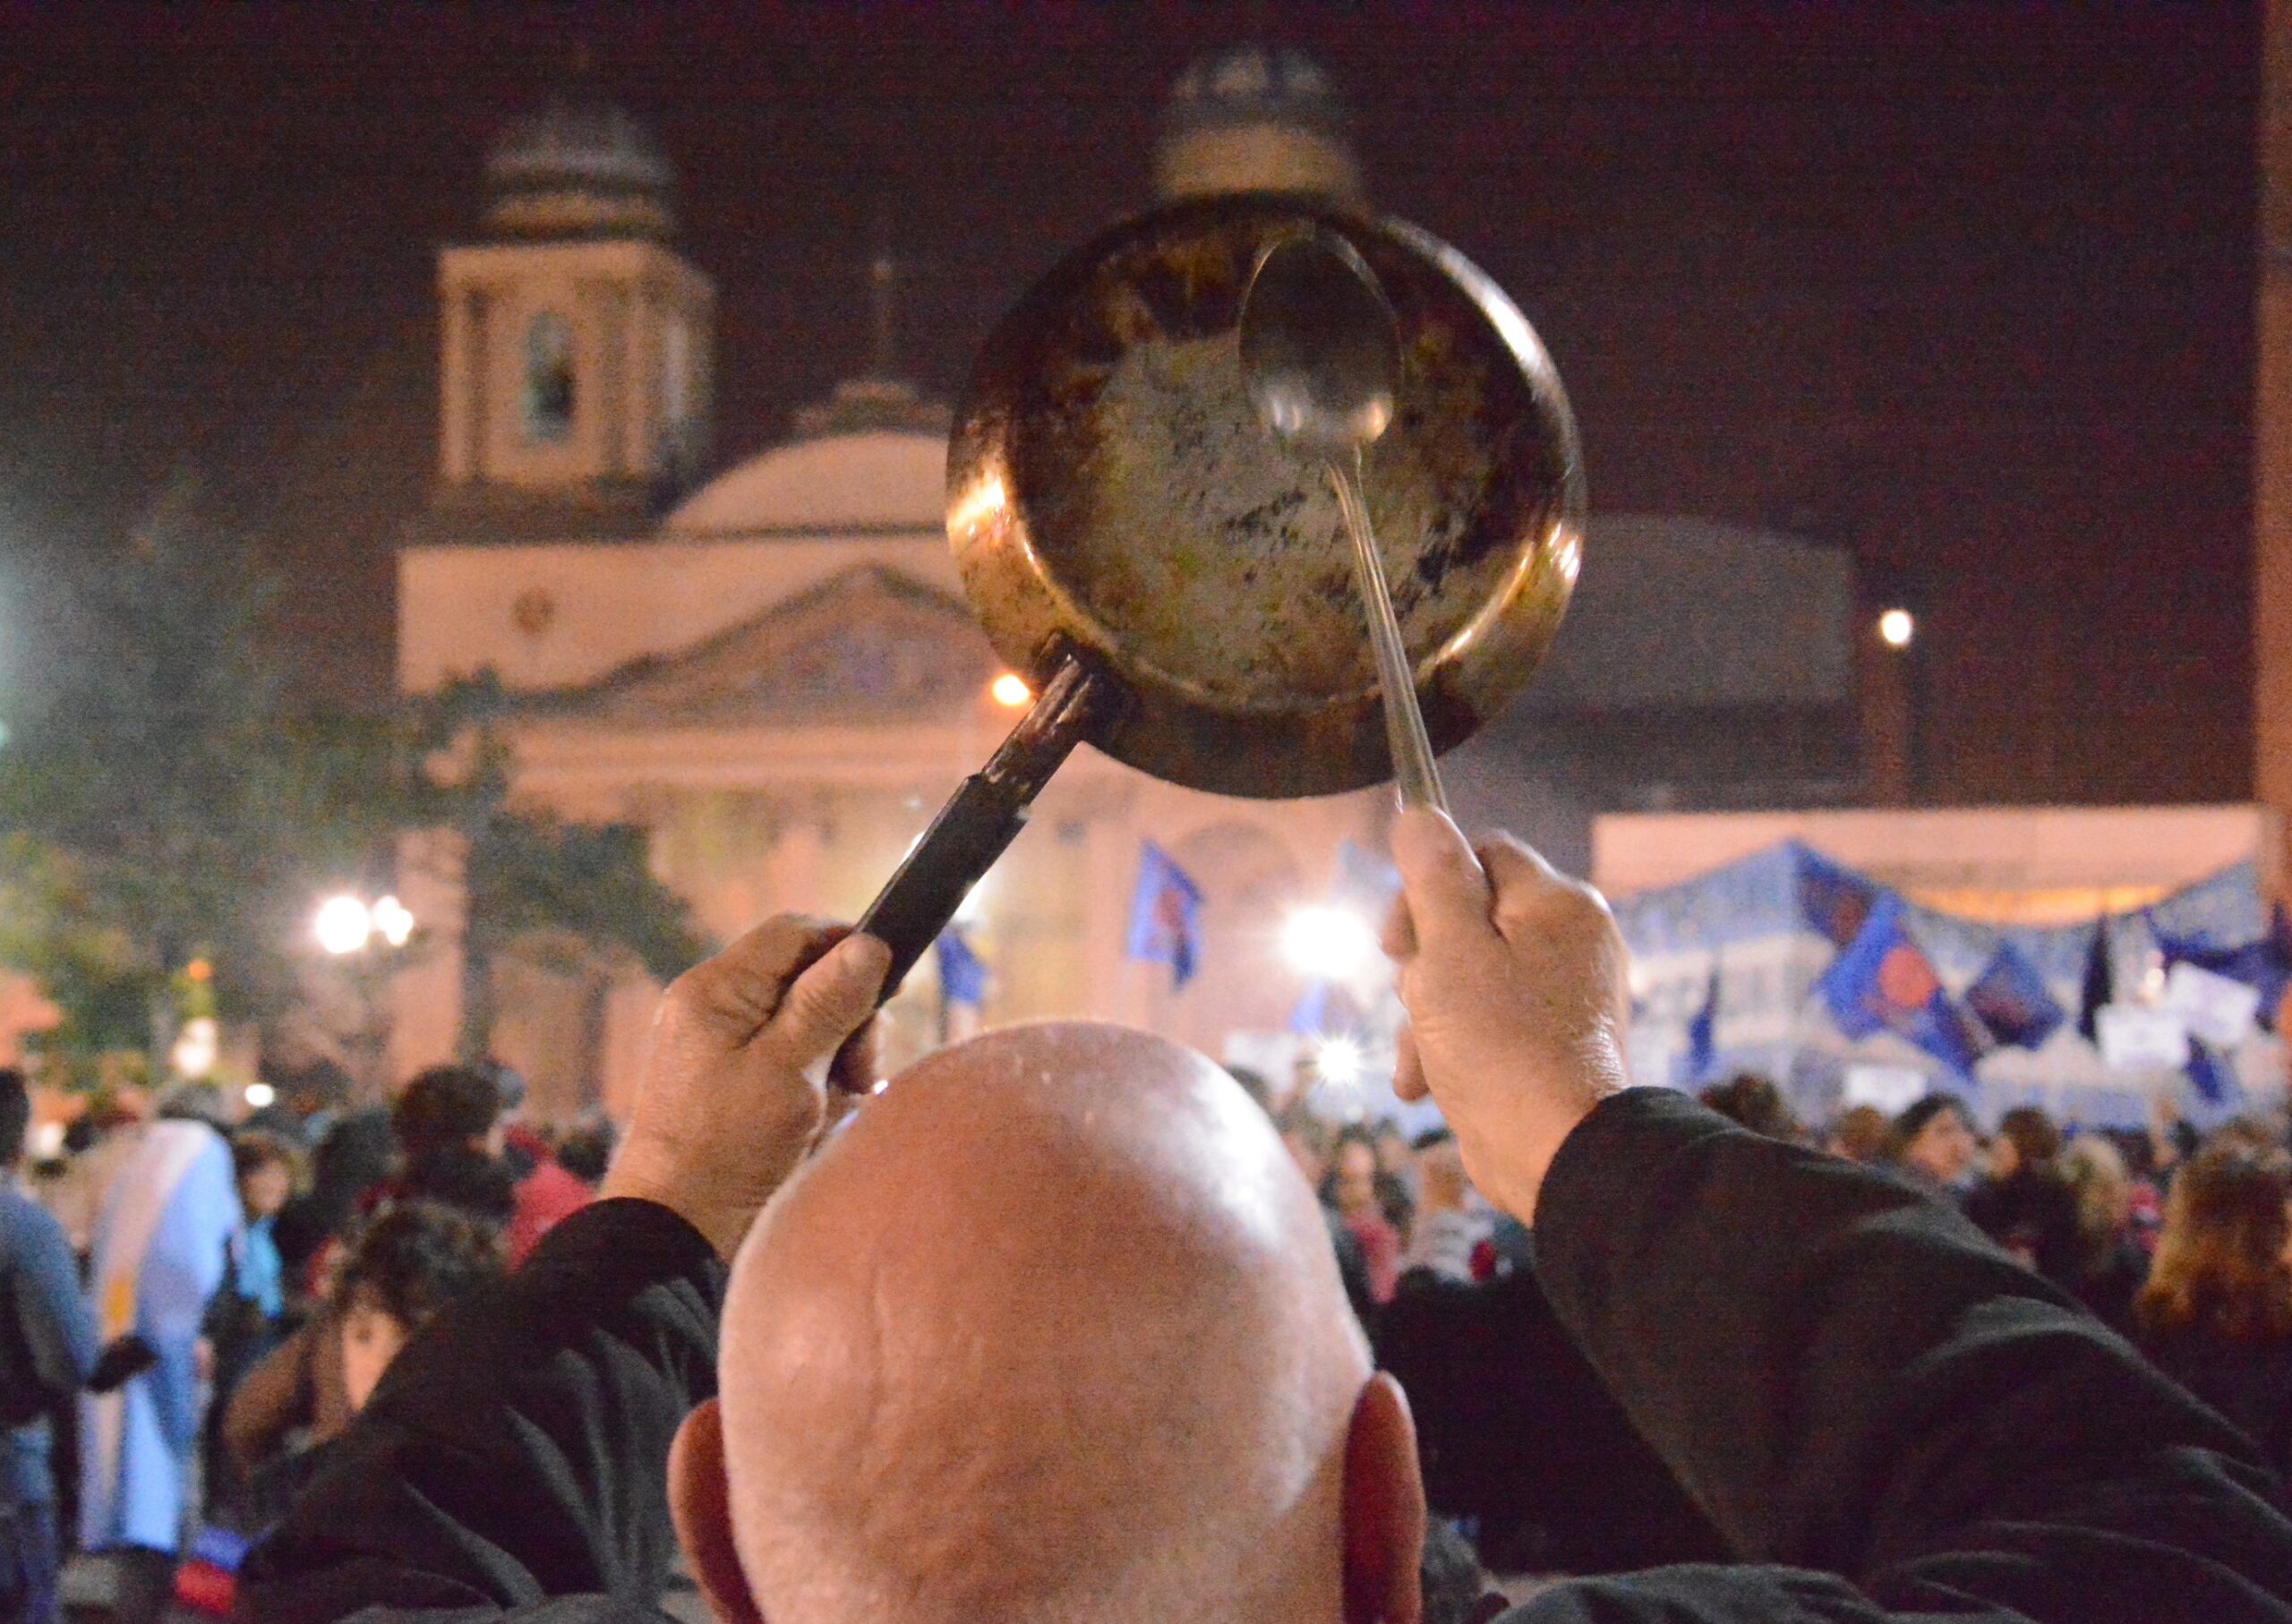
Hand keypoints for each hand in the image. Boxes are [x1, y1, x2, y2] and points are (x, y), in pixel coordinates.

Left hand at [603, 917, 889, 1257]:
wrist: (677, 1231)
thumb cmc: (725, 1150)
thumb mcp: (788, 1070)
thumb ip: (828, 1004)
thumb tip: (870, 944)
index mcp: (715, 992)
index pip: (794, 933)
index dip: (846, 948)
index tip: (885, 988)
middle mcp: (715, 1011)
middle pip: (807, 980)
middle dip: (847, 1020)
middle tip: (857, 1072)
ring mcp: (723, 1050)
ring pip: (808, 1026)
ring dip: (837, 1061)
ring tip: (835, 1107)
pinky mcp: (735, 1087)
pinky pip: (794, 1066)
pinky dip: (818, 1089)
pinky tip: (820, 1124)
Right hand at [1383, 809, 1630, 1223]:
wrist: (1556, 1155)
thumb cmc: (1502, 1049)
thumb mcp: (1449, 953)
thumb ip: (1432, 879)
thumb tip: (1419, 813)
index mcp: (1558, 905)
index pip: (1478, 853)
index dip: (1425, 889)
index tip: (1395, 939)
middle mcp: (1570, 941)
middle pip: (1465, 918)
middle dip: (1422, 966)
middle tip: (1420, 1000)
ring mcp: (1562, 994)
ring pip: (1465, 975)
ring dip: (1427, 1016)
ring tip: (1425, 1057)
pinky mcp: (1549, 1041)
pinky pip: (1485, 1021)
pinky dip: (1451, 1047)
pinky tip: (1428, 1084)